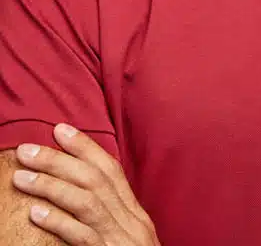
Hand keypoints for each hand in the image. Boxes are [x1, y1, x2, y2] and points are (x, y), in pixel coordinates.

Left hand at [12, 123, 159, 244]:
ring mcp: (121, 240)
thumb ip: (113, 216)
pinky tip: (36, 214)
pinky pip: (82, 237)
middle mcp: (131, 221)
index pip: (110, 170)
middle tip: (27, 149)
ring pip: (86, 202)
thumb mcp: (131, 239)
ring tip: (21, 177)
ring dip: (51, 185)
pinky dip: (59, 222)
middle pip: (94, 180)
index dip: (84, 147)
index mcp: (135, 214)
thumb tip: (81, 193)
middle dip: (59, 160)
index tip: (59, 129)